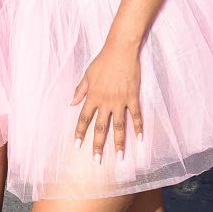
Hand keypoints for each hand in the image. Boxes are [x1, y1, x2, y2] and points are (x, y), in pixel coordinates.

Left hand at [71, 41, 141, 161]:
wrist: (120, 50)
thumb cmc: (102, 61)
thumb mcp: (87, 75)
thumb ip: (80, 91)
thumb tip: (71, 104)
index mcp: (93, 97)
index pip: (84, 119)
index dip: (80, 132)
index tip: (77, 145)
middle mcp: (105, 102)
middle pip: (101, 127)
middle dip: (98, 145)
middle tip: (97, 161)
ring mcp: (120, 101)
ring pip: (119, 126)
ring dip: (119, 143)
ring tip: (120, 158)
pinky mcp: (133, 97)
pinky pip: (136, 115)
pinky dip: (139, 127)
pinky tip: (141, 140)